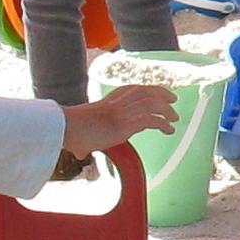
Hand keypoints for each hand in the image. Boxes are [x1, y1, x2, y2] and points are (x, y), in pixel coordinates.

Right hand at [63, 86, 177, 152]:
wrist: (65, 128)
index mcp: (110, 99)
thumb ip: (87, 136)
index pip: (134, 88)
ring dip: (166, 110)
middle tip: (173, 100)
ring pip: (153, 103)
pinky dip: (163, 124)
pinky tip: (169, 130)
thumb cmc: (69, 131)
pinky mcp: (125, 125)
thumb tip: (79, 151)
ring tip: (174, 118)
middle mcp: (118, 102)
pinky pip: (151, 120)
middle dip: (162, 94)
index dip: (149, 89)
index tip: (159, 92)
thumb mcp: (83, 128)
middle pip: (147, 91)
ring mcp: (122, 112)